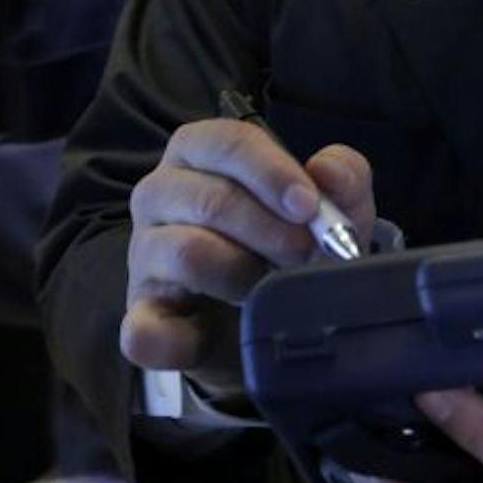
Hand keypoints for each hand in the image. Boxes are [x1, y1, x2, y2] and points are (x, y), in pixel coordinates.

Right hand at [121, 119, 373, 390]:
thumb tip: (327, 170)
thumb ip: (341, 179)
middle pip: (210, 199)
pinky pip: (142, 326)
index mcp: (198, 153)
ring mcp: (145, 255)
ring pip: (188, 253)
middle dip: (270, 230)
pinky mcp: (140, 315)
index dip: (271, 172)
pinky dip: (169, 336)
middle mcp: (160, 194)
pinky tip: (199, 340)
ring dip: (244, 276)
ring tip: (272, 291)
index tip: (308, 206)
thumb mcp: (326, 211)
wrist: (265, 316)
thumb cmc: (287, 245)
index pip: (226, 142)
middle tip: (307, 256)